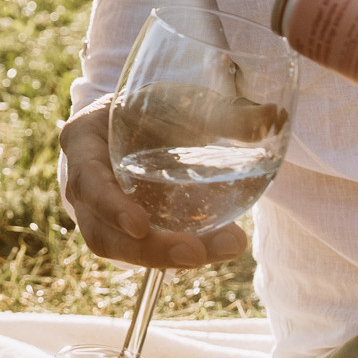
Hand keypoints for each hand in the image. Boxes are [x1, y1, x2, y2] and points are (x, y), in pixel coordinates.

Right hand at [56, 98, 249, 269]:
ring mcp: (100, 212)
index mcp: (84, 142)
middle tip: (196, 253)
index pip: (87, 181)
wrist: (140, 119)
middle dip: (149, 250)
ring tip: (226, 246)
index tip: (141, 226)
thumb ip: (224, 112)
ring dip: (170, 257)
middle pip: (102, 233)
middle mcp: (84, 183)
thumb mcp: (179, 99)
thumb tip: (273, 118)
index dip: (110, 206)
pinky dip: (180, 251)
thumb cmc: (151, 104)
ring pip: (122, 250)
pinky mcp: (124, 229)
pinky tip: (221, 243)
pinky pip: (144, 249)